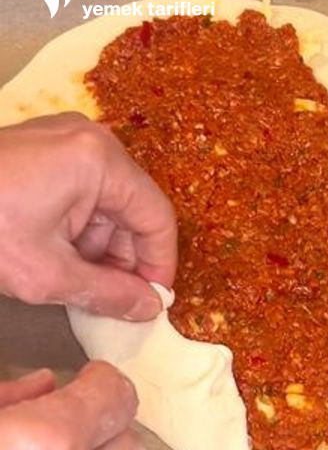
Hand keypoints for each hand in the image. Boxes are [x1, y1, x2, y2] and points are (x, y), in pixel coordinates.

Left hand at [0, 112, 176, 320]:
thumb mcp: (49, 274)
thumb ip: (109, 294)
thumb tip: (148, 308)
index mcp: (100, 162)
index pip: (156, 219)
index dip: (158, 266)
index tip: (152, 302)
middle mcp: (91, 141)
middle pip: (132, 211)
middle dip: (123, 260)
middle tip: (110, 300)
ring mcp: (67, 141)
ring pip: (107, 206)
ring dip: (97, 249)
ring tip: (71, 281)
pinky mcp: (46, 150)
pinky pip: (82, 194)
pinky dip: (76, 230)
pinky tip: (57, 258)